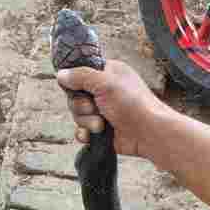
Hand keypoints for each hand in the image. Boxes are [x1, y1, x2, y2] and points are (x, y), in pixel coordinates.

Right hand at [56, 60, 171, 158]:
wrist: (148, 133)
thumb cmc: (133, 104)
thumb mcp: (105, 82)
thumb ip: (81, 76)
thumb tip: (61, 74)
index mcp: (107, 74)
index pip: (80, 74)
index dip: (76, 82)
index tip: (78, 88)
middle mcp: (104, 91)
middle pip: (75, 96)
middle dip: (82, 106)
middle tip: (94, 108)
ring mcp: (103, 111)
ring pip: (77, 115)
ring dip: (86, 121)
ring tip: (101, 124)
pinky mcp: (101, 129)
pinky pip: (82, 130)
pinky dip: (85, 133)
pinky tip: (93, 135)